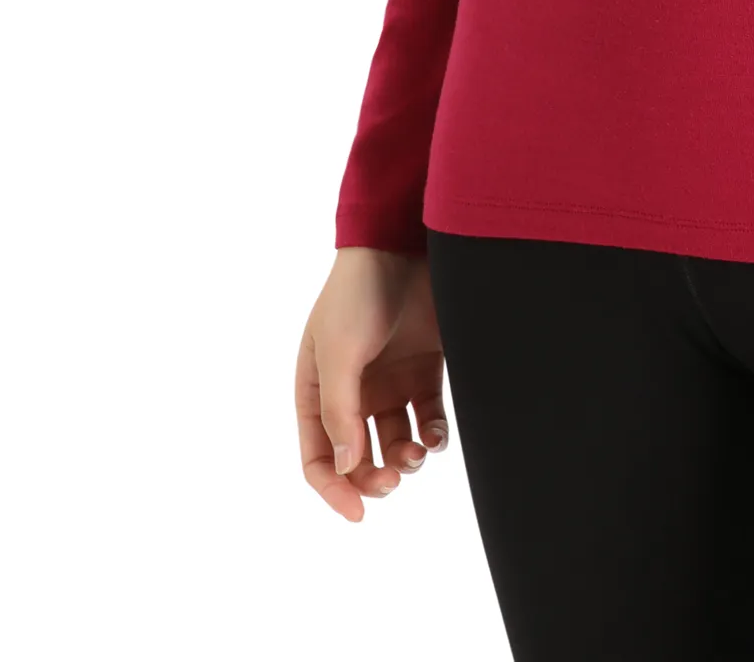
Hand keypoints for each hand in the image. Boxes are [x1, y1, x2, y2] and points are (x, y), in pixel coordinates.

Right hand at [297, 246, 450, 520]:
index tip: (360, 512)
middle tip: (393, 481)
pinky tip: (436, 435)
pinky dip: (433, 436)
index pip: (318, 456)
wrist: (403, 241)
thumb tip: (345, 469)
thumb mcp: (339, 352)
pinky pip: (428, 418)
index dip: (334, 489)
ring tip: (417, 454)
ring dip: (406, 460)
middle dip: (374, 478)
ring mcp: (390, 380)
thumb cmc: (359, 293)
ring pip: (396, 443)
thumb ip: (340, 412)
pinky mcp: (425, 368)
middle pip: (359, 457)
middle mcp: (352, 391)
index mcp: (317, 389)